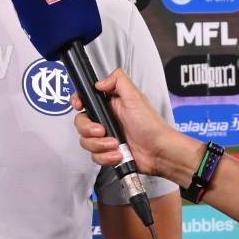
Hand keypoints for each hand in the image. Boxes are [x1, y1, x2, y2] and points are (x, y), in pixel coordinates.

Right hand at [74, 69, 197, 180]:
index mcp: (111, 104)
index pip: (85, 100)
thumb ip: (118, 81)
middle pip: (81, 123)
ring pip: (86, 141)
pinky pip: (95, 156)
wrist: (159, 152)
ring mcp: (106, 137)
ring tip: (116, 145)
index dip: (78, 102)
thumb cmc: (151, 125)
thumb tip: (99, 82)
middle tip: (103, 131)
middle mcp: (106, 120)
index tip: (80, 106)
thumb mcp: (135, 97)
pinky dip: (105, 157)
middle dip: (89, 130)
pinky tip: (118, 154)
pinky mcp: (108, 153)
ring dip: (100, 145)